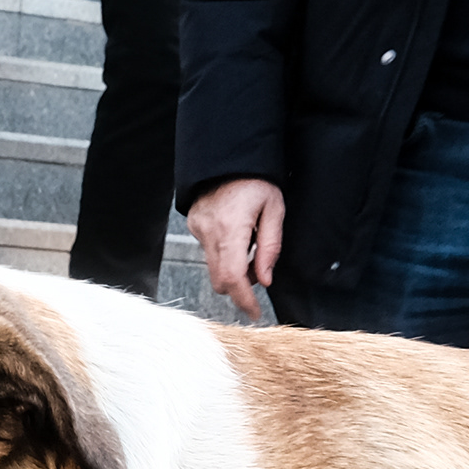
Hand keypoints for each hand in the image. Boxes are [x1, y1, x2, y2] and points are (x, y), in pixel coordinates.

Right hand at [188, 176, 283, 321]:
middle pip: (219, 280)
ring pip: (213, 268)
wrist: (227, 156)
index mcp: (231, 229)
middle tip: (259, 277)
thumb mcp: (274, 210)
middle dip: (239, 288)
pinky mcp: (194, 225)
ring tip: (251, 250)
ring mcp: (198, 229)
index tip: (254, 312)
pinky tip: (237, 238)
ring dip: (232, 270)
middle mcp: (209, 233)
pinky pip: (207, 252)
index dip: (244, 300)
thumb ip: (270, 247)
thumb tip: (265, 280)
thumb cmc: (256, 179)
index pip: (232, 278)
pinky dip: (223, 255)